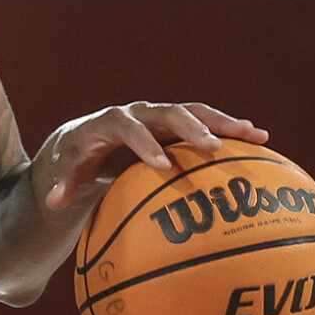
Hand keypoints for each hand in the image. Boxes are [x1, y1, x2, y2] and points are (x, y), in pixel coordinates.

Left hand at [33, 102, 266, 212]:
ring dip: (223, 122)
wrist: (88, 137)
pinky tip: (260, 139)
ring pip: (194, 112)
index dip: (144, 146)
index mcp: (111, 122)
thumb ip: (64, 183)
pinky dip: (230, 128)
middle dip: (191, 129)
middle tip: (213, 147)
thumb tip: (54, 202)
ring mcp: (161, 115)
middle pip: (168, 114)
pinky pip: (207, 121)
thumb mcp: (68, 168)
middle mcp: (139, 112)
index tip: (162, 167)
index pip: (128, 129)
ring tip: (254, 134)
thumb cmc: (79, 156)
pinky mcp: (178, 123)